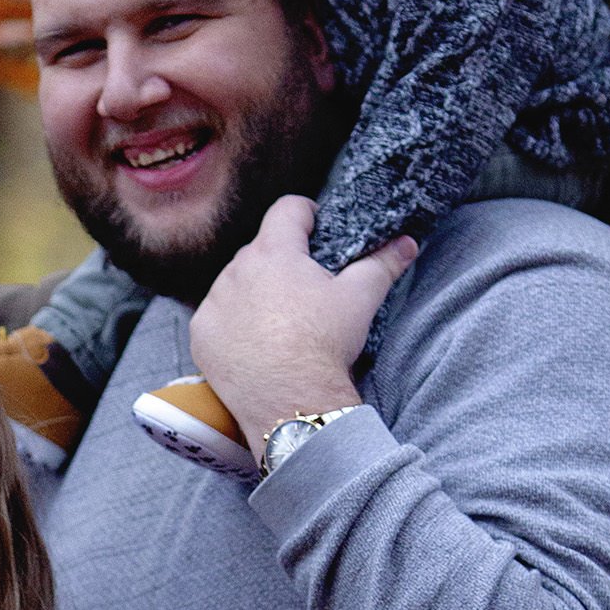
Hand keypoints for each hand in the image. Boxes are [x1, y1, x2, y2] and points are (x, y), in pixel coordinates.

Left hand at [189, 195, 415, 457]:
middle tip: (305, 286)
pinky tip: (254, 341)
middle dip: (282, 260)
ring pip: (236, 282)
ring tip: (280, 319)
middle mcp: (236, 270)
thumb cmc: (324, 344)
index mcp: (274, 252)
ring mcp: (214, 302)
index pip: (287, 209)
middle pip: (261, 249)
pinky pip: (217, 315)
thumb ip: (383, 263)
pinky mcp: (201, 334)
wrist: (290, 401)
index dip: (307, 214)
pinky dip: (233, 322)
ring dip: (254, 290)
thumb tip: (407, 243)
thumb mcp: (361, 298)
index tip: (317, 230)